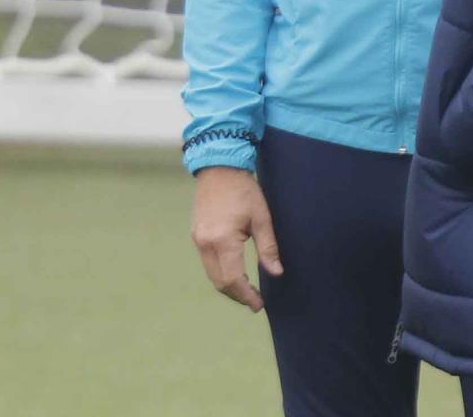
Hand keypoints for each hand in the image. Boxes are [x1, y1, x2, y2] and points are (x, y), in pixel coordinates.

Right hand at [189, 167, 282, 311]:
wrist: (219, 168)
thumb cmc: (244, 190)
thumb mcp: (262, 218)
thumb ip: (268, 248)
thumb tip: (276, 273)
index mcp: (223, 240)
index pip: (233, 279)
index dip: (246, 296)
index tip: (259, 304)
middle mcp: (206, 244)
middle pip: (220, 282)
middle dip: (237, 295)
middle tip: (255, 301)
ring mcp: (198, 240)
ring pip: (212, 274)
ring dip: (228, 286)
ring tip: (247, 290)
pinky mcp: (196, 235)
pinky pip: (207, 263)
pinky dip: (221, 273)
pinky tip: (235, 273)